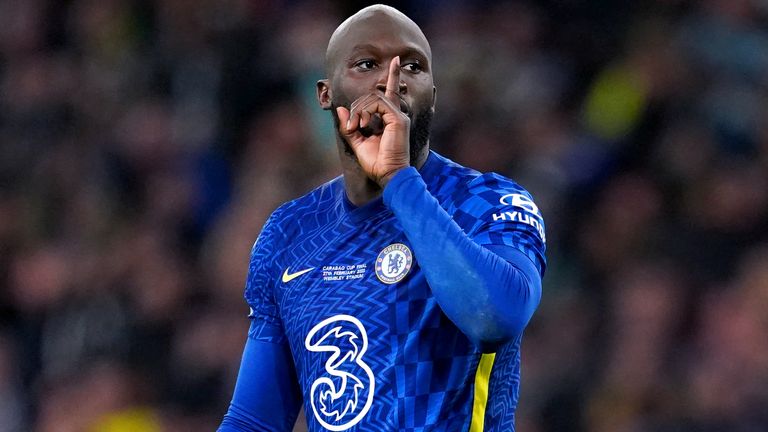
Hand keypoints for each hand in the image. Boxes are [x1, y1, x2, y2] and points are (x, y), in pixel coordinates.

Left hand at [336, 56, 409, 187]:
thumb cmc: (376, 163)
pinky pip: (378, 103)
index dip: (394, 75)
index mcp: (390, 118)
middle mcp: (396, 114)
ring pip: (373, 97)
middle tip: (350, 127)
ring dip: (359, 110)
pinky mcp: (398, 119)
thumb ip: (350, 126)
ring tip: (356, 127)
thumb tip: (341, 109)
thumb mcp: (357, 143)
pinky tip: (363, 125)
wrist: (388, 176)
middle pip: (372, 95)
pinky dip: (365, 112)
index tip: (396, 60)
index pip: (392, 92)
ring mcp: (399, 116)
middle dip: (356, 108)